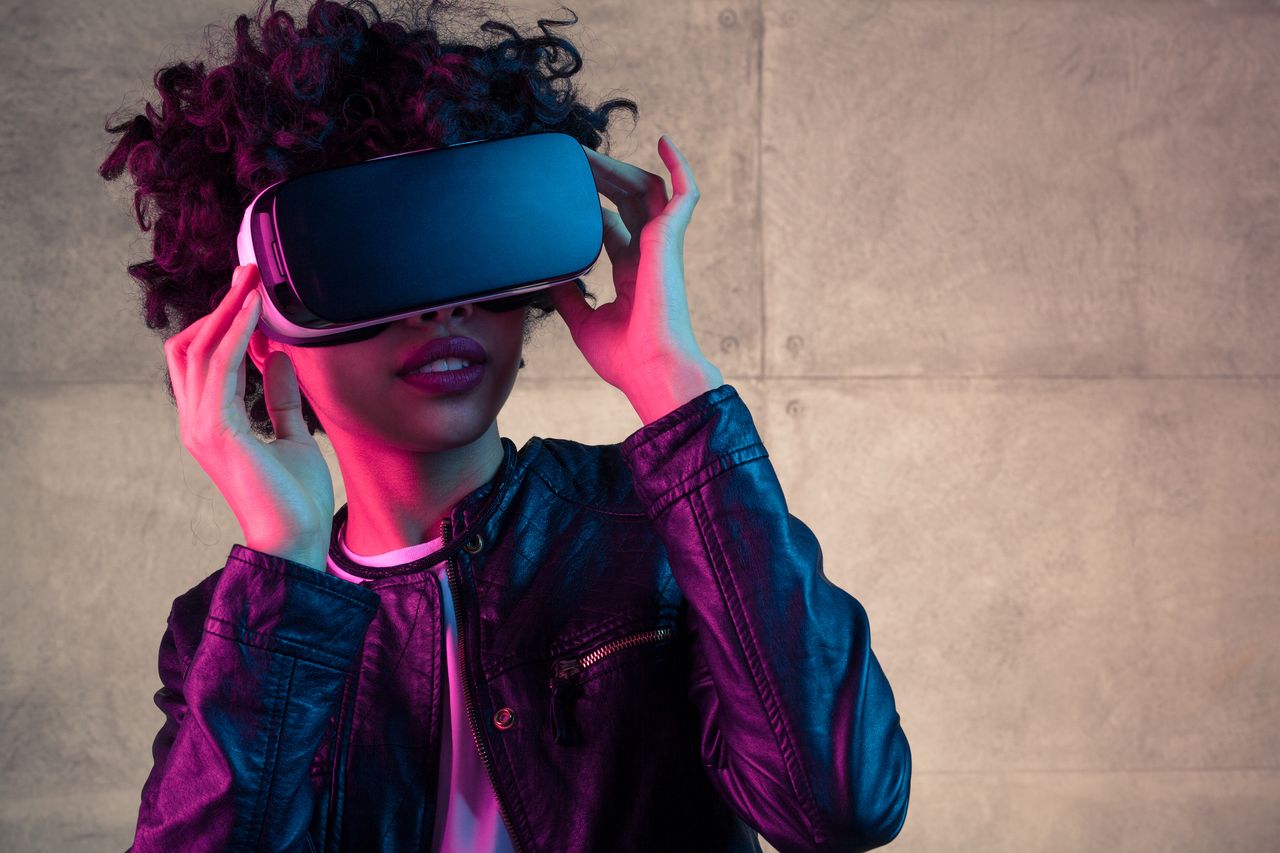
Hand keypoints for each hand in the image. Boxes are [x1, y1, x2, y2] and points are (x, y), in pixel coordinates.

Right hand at [163, 263, 333, 568]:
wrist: (297, 540)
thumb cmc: (296, 499)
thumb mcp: (293, 437)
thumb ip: (281, 399)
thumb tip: (280, 358)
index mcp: (211, 424)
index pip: (203, 359)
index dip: (223, 322)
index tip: (252, 293)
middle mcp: (198, 422)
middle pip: (192, 346)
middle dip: (220, 306)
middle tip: (250, 274)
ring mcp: (202, 426)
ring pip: (201, 350)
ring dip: (229, 310)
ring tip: (253, 281)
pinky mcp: (218, 431)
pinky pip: (221, 369)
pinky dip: (237, 335)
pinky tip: (256, 314)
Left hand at [548, 135, 718, 403]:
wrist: (652, 371)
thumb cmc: (626, 359)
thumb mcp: (583, 323)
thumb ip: (569, 297)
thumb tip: (549, 276)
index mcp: (631, 273)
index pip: (610, 225)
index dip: (589, 204)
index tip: (564, 188)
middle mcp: (648, 255)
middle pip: (625, 201)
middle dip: (600, 177)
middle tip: (572, 159)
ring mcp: (661, 246)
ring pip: (646, 190)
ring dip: (619, 168)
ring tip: (590, 153)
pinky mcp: (669, 240)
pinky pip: (683, 195)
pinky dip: (679, 167)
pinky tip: (664, 141)